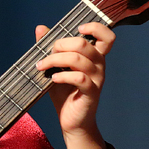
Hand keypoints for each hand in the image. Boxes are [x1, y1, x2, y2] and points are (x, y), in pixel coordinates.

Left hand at [35, 22, 112, 148]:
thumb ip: (50, 48)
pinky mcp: (91, 93)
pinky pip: (80, 78)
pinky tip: (53, 79)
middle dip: (61, 44)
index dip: (95, 27)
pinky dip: (63, 76)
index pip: (107, 36)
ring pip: (79, 59)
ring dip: (56, 60)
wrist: (70, 121)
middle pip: (85, 44)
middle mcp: (99, 65)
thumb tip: (40, 27)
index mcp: (94, 56)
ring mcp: (97, 79)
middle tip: (47, 53)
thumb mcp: (55, 67)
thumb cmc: (64, 92)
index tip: (78, 28)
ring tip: (42, 67)